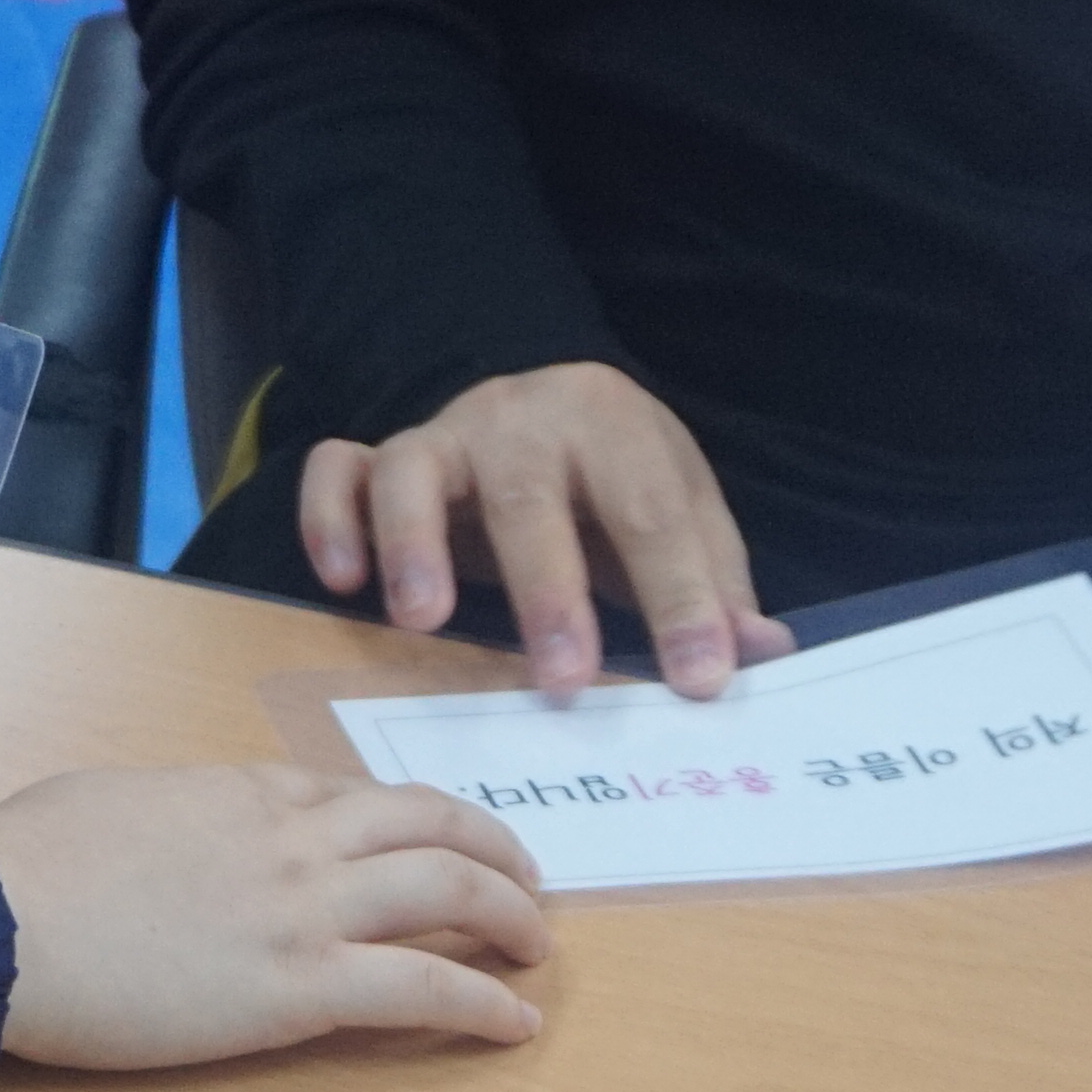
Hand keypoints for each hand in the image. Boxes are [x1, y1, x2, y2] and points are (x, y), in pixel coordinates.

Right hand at [0, 762, 553, 1067]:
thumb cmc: (22, 863)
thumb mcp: (103, 802)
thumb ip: (161, 813)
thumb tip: (164, 835)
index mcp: (238, 790)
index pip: (354, 797)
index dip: (411, 821)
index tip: (434, 845)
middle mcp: (291, 837)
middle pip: (429, 826)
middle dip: (494, 851)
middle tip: (524, 883)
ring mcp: (304, 908)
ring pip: (449, 891)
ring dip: (510, 917)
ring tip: (536, 948)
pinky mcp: (302, 986)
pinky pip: (426, 989)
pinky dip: (485, 1003)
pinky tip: (516, 1023)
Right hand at [298, 361, 792, 697]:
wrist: (549, 413)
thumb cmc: (617, 483)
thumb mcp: (682, 514)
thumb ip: (713, 582)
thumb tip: (761, 654)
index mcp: (612, 422)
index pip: (649, 511)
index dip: (678, 596)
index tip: (700, 679)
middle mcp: (520, 415)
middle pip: (526, 496)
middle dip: (547, 590)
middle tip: (565, 678)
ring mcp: (441, 432)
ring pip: (411, 469)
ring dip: (414, 544)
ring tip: (422, 620)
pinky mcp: (378, 455)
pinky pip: (336, 470)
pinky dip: (329, 519)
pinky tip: (344, 582)